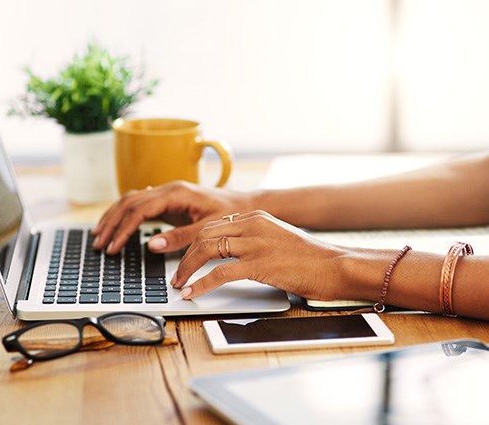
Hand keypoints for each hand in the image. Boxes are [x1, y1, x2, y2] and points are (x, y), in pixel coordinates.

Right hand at [91, 181, 254, 254]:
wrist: (246, 205)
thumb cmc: (231, 214)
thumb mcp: (208, 229)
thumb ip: (181, 237)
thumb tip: (152, 245)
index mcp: (176, 193)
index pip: (139, 209)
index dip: (123, 229)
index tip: (113, 247)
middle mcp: (168, 189)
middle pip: (129, 202)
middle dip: (111, 223)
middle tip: (99, 244)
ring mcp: (167, 193)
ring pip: (131, 200)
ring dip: (113, 217)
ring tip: (100, 235)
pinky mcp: (169, 201)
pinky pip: (140, 204)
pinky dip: (125, 214)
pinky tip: (117, 224)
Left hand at [171, 210, 346, 299]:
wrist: (335, 266)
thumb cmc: (308, 258)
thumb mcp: (276, 238)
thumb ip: (253, 239)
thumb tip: (227, 254)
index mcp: (255, 217)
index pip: (213, 225)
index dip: (192, 243)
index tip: (184, 258)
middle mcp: (253, 225)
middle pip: (205, 235)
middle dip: (185, 256)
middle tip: (177, 274)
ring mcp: (256, 243)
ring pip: (207, 250)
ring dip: (187, 269)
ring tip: (179, 284)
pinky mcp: (260, 264)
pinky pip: (220, 273)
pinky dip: (201, 284)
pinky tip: (192, 293)